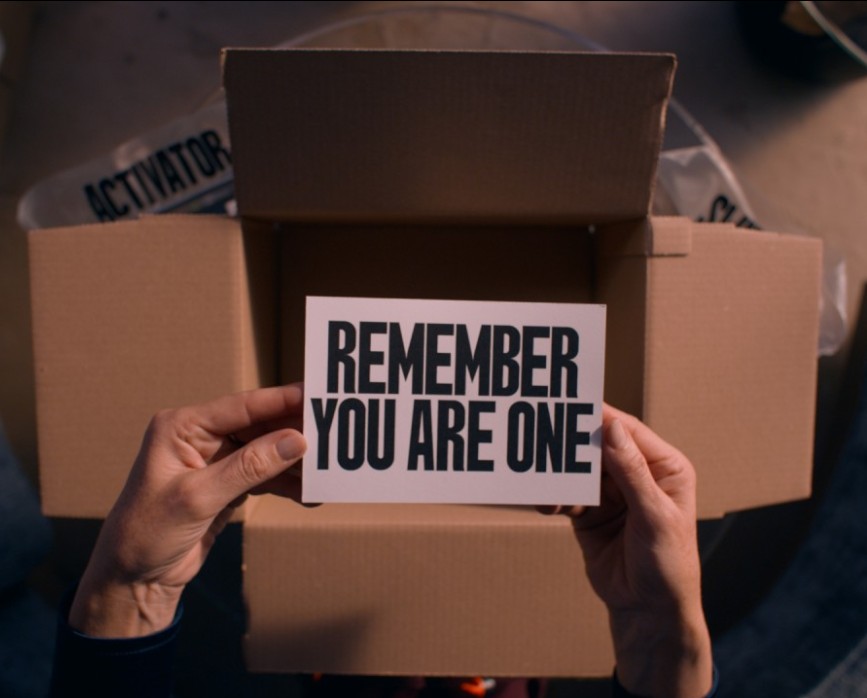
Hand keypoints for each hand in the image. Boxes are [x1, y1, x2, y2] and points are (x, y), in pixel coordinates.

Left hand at [68, 384, 306, 638]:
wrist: (133, 581)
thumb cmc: (147, 533)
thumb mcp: (198, 497)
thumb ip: (249, 467)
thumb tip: (297, 440)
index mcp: (183, 427)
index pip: (242, 406)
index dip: (282, 400)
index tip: (318, 395)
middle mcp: (201, 437)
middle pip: (260, 426)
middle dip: (295, 432)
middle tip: (335, 432)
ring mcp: (215, 462)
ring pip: (267, 452)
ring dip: (295, 462)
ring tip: (328, 468)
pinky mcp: (227, 486)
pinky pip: (265, 476)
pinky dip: (287, 484)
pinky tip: (311, 493)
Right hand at [547, 404, 712, 697]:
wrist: (649, 612)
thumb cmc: (668, 565)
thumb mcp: (654, 516)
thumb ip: (631, 471)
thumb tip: (610, 427)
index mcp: (664, 468)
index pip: (628, 432)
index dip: (600, 418)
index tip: (571, 404)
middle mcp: (637, 475)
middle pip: (599, 447)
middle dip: (573, 444)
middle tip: (545, 434)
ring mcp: (611, 494)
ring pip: (579, 470)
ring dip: (561, 472)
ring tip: (542, 473)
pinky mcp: (589, 513)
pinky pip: (567, 494)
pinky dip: (555, 496)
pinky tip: (548, 503)